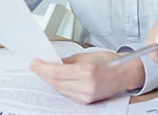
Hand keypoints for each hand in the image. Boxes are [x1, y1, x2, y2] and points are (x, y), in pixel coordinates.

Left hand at [27, 51, 141, 103]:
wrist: (123, 74)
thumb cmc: (109, 62)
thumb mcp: (86, 56)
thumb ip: (67, 61)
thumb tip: (51, 62)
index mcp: (87, 72)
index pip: (57, 72)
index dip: (42, 68)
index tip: (34, 62)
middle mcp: (87, 86)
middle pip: (56, 82)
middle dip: (43, 74)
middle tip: (34, 66)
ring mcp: (87, 95)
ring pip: (60, 89)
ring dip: (49, 80)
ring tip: (42, 71)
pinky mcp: (86, 100)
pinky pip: (67, 94)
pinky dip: (58, 86)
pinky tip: (53, 79)